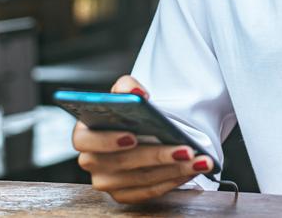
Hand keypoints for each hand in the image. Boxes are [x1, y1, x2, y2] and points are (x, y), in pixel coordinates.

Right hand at [71, 75, 214, 203]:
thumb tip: (136, 93)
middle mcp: (91, 161)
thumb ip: (127, 87)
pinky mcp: (124, 195)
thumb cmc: (130, 114)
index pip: (85, 141)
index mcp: (85, 134)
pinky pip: (149, 191)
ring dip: (173, 170)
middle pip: (122, 163)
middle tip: (185, 149)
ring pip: (141, 178)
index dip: (107, 141)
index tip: (132, 136)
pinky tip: (190, 169)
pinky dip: (172, 181)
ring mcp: (107, 181)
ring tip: (197, 159)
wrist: (142, 132)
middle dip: (157, 155)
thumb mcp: (126, 93)